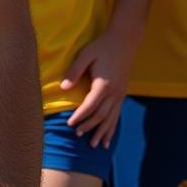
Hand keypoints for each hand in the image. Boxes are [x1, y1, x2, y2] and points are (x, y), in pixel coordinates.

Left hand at [61, 27, 136, 148]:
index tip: (69, 124)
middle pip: (101, 115)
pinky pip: (117, 115)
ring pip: (111, 118)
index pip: (90, 105)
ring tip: (96, 145)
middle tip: (77, 135)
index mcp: (104, 84)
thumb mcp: (85, 55)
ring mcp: (120, 95)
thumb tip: (63, 88)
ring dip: (103, 132)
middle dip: (89, 126)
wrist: (124, 41)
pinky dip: (112, 127)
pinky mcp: (123, 94)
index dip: (80, 116)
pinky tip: (109, 137)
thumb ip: (74, 71)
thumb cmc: (101, 47)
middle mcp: (114, 93)